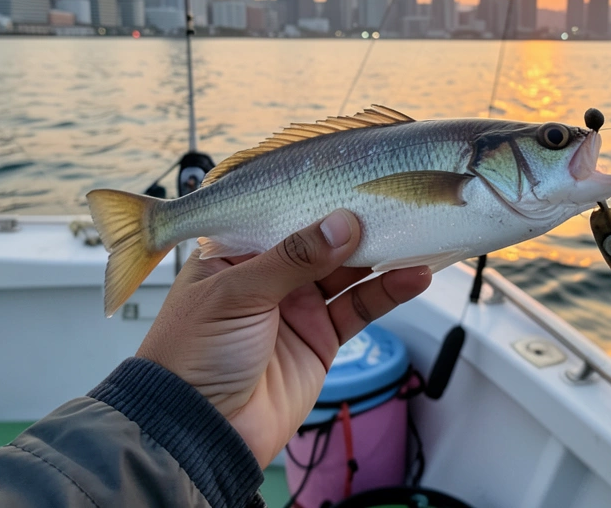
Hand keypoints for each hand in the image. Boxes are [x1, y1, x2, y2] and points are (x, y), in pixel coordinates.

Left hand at [136, 210, 432, 466]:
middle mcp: (267, 275)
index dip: (316, 196)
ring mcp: (296, 306)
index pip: (282, 213)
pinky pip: (359, 308)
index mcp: (234, 252)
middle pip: (320, 240)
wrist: (200, 432)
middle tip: (395, 203)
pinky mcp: (320, 338)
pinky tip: (413, 276)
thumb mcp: (236, 294)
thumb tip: (342, 223)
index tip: (355, 178)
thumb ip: (292, 257)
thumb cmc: (193, 355)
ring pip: (347, 271)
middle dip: (356, 223)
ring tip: (416, 236)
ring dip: (381, 255)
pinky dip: (388, 292)